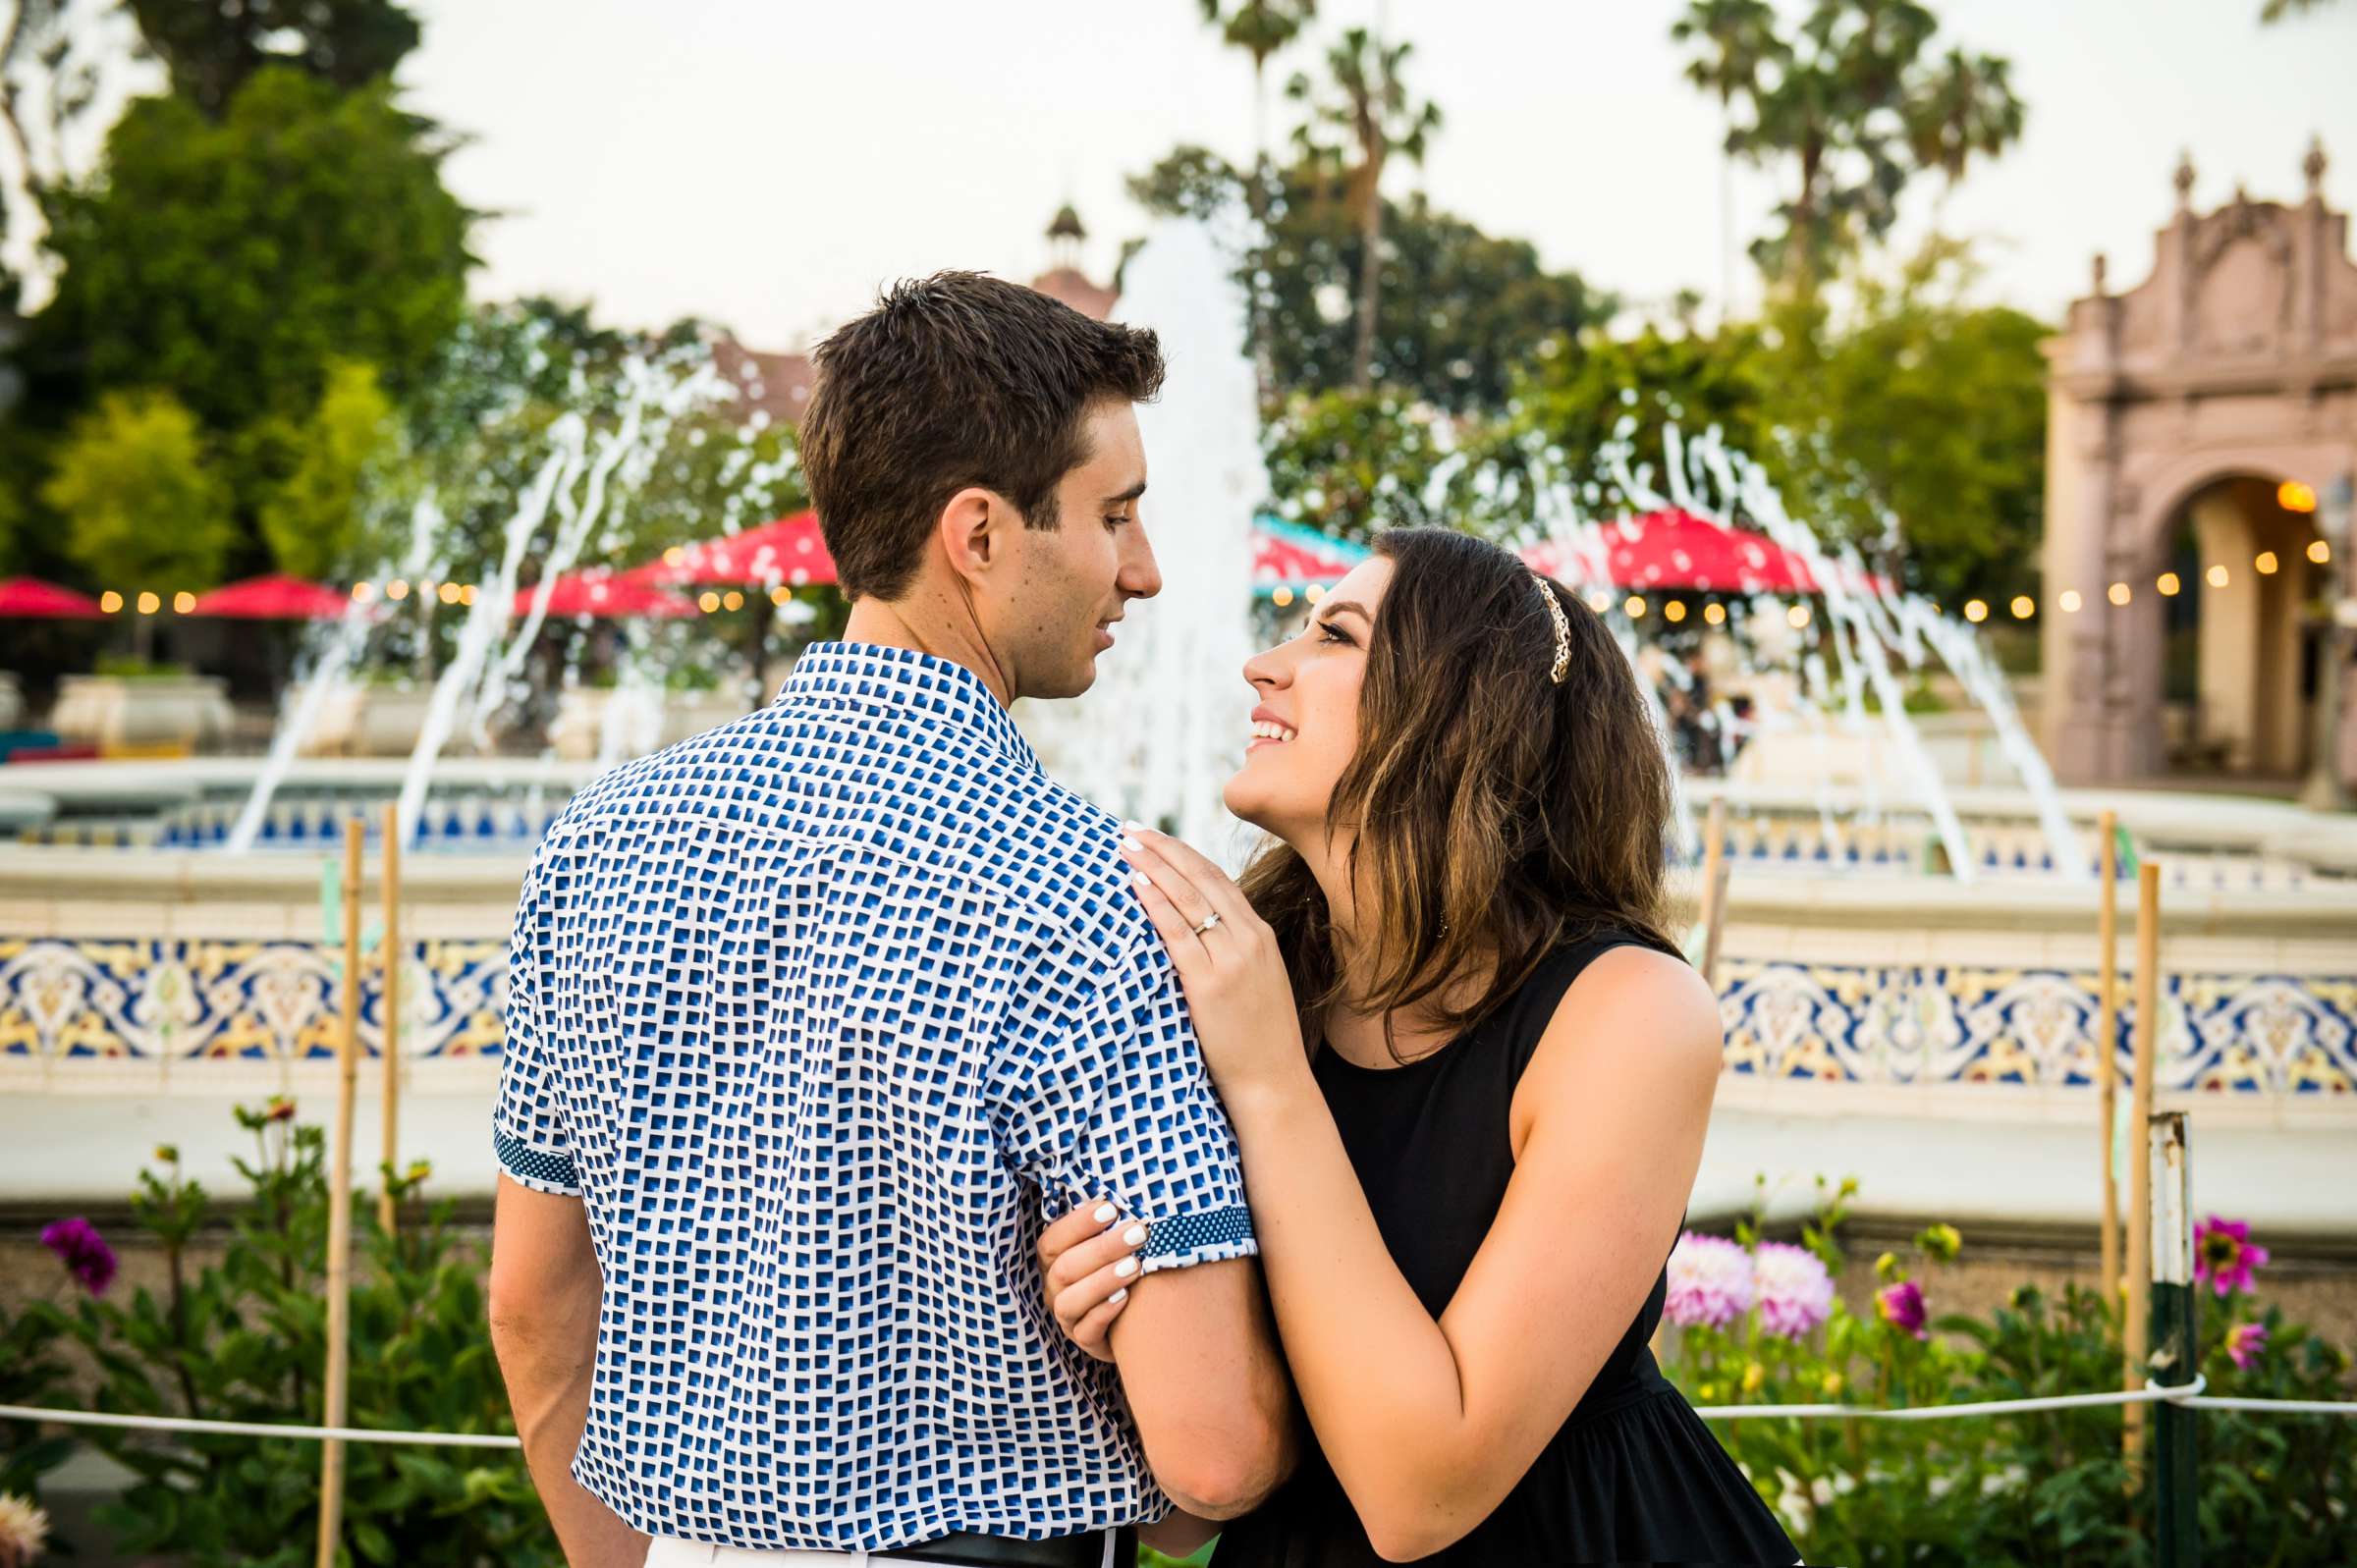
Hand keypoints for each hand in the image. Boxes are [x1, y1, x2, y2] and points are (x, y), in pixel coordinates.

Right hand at [1038, 1199, 1146, 1361]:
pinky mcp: (1085, 1341)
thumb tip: (1132, 1188)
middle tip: (1138, 1233)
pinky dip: (1104, 1313)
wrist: (1137, 1318)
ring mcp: (1067, 1317)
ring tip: (1136, 1267)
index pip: (1052, 1240)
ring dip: (1103, 1281)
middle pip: (1065, 1268)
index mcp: (1055, 1258)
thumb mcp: (1112, 1243)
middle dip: (1102, 1248)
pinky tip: (1126, 1299)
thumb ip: (1112, 1222)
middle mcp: (1054, 1288)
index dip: (1078, 1224)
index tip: (1111, 1209)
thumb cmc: (1123, 1265)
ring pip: (1070, 1301)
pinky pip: (1086, 1331)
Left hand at [1119, 823, 1307, 1096]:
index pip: (1218, 879)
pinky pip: (1177, 933)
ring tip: (1125, 847)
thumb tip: (1195, 931)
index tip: (1157, 837)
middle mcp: (1248, 938)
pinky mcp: (1209, 983)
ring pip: (1188, 898)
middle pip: (1201, 878)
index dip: (1185, 854)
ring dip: (1154, 867)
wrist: (1273, 1080)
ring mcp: (1231, 959)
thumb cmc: (1259, 1038)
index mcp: (1260, 935)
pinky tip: (1135, 885)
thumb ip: (1232, 951)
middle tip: (1131, 829)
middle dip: (1164, 849)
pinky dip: (1155, 904)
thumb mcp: (1257, 981)